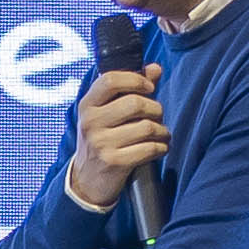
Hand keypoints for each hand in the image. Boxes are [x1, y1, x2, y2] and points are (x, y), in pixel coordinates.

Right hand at [61, 62, 171, 215]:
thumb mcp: (106, 113)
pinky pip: (150, 148)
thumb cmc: (102, 140)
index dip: (136, 80)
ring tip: (160, 134)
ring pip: (147, 126)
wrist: (86, 181)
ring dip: (162, 130)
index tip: (148, 88)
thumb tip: (155, 68)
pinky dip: (161, 147)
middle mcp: (91, 123)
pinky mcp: (115, 163)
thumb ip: (130, 88)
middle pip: (136, 103)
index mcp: (87, 105)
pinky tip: (159, 147)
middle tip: (157, 116)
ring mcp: (101, 144)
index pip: (111, 80)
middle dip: (155, 109)